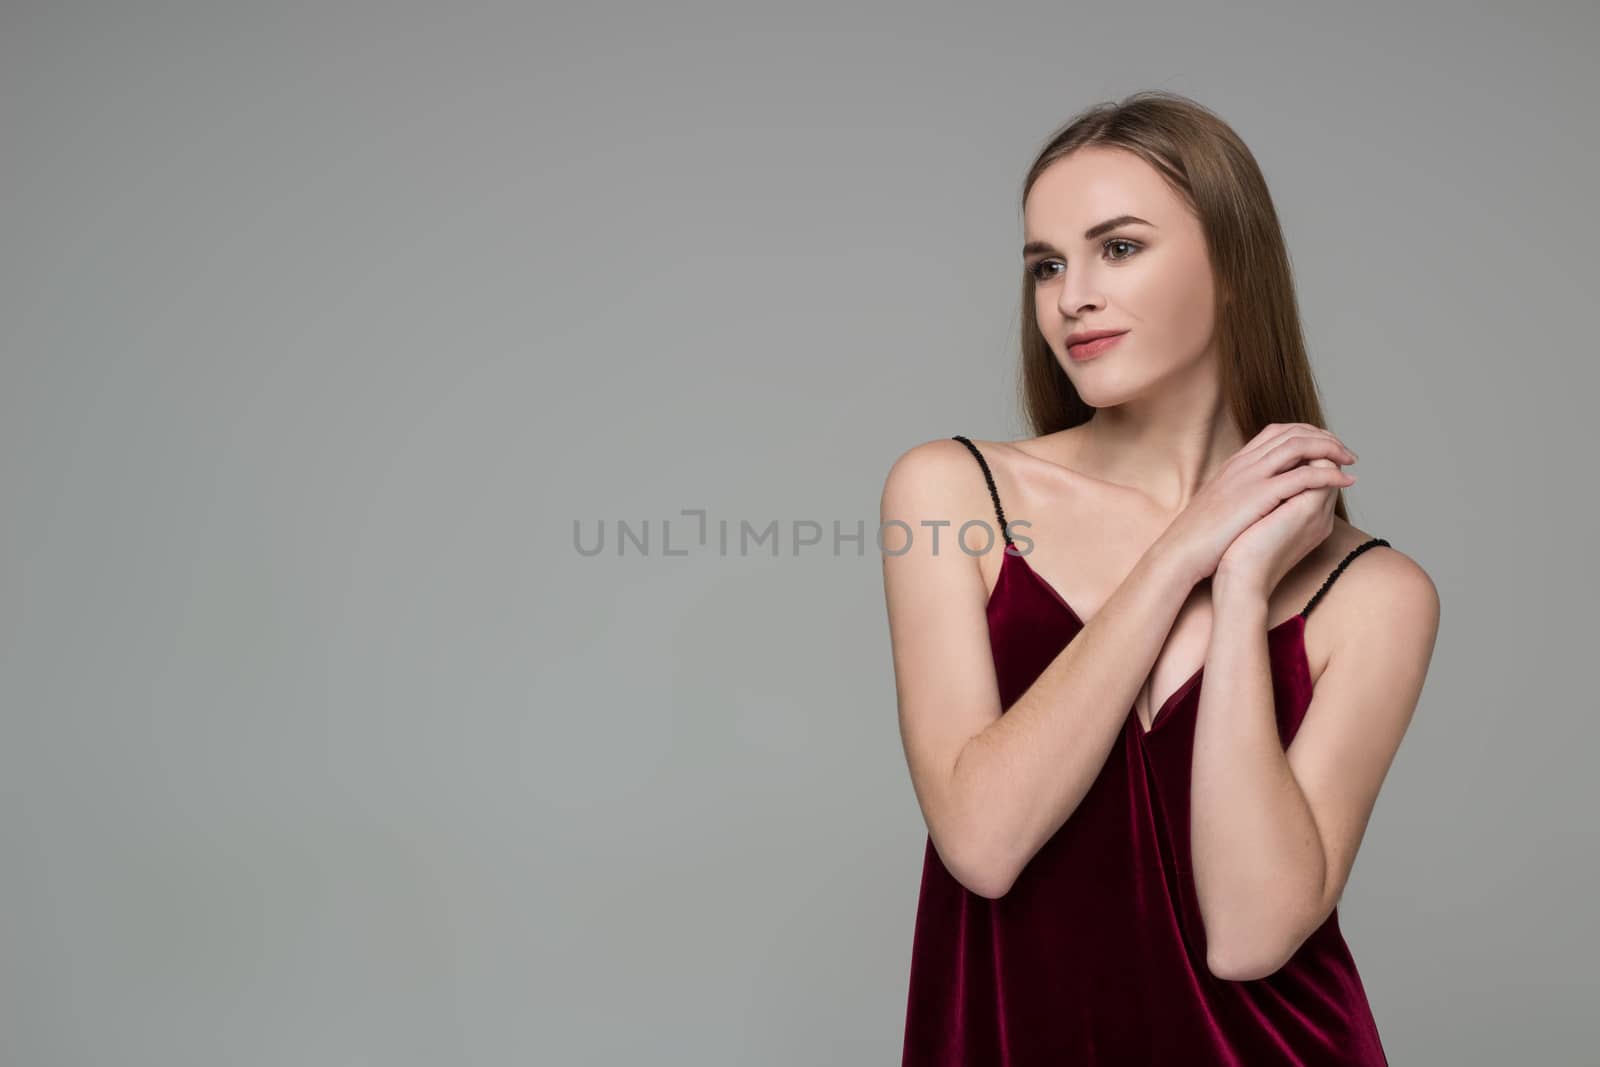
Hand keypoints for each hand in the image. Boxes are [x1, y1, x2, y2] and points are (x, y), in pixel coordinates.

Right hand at [1156, 424, 1356, 585]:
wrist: (1182, 552)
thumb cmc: (1201, 537)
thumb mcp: (1220, 504)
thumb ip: (1240, 491)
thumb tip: (1259, 494)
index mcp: (1236, 463)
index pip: (1277, 431)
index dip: (1306, 434)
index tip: (1325, 447)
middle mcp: (1245, 463)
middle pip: (1293, 432)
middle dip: (1325, 438)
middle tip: (1345, 452)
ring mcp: (1251, 476)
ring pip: (1300, 446)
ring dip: (1331, 450)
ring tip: (1350, 461)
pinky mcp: (1259, 495)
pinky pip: (1304, 475)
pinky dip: (1329, 475)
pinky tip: (1345, 481)